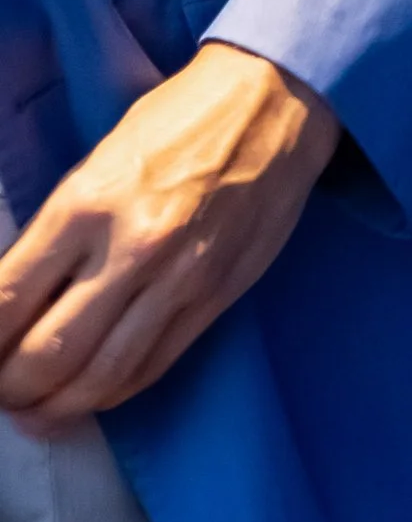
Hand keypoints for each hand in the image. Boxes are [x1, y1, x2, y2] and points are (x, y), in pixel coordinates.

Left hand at [0, 44, 337, 432]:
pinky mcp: (216, 298)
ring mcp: (178, 280)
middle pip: (50, 352)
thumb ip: (61, 229)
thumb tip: (18, 295)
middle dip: (12, 388)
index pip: (8, 297)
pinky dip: (113, 393)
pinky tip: (90, 398)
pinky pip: (153, 366)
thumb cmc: (178, 119)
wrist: (275, 104)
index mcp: (86, 204)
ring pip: (102, 376)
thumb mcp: (98, 160)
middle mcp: (130, 249)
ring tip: (34, 417)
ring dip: (57, 409)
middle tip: (0, 394)